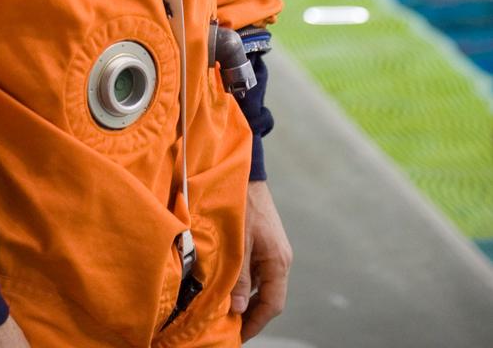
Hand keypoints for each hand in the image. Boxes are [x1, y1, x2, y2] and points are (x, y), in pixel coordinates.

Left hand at [231, 180, 291, 341]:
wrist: (246, 174)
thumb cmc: (242, 204)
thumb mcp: (238, 242)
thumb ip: (241, 277)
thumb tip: (239, 309)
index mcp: (278, 261)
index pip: (272, 304)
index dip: (256, 323)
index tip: (238, 335)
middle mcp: (280, 259)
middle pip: (269, 298)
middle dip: (251, 315)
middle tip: (230, 327)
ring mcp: (273, 251)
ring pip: (263, 285)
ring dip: (247, 299)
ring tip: (226, 311)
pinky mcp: (265, 243)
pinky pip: (258, 271)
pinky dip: (246, 283)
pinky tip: (230, 286)